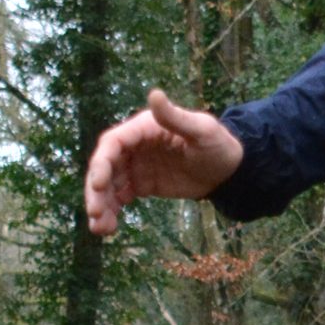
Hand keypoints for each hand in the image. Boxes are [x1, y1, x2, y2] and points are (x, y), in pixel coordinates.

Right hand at [84, 87, 244, 237]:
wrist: (229, 170)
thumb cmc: (218, 144)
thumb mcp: (201, 130)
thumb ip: (175, 117)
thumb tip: (155, 94)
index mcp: (143, 128)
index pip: (113, 143)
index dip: (102, 163)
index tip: (99, 185)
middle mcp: (134, 146)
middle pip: (104, 167)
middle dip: (96, 190)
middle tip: (95, 214)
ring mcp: (135, 166)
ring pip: (108, 185)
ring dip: (100, 205)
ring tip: (101, 229)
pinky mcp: (140, 184)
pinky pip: (119, 197)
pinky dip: (110, 211)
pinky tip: (108, 228)